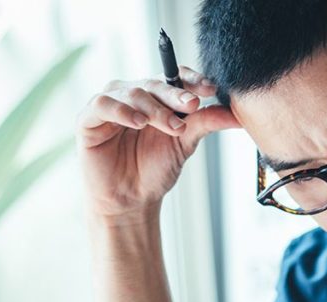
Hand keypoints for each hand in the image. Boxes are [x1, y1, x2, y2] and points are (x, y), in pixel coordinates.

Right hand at [76, 66, 240, 223]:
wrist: (132, 200)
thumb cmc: (155, 170)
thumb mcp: (185, 143)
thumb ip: (206, 123)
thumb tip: (237, 114)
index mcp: (156, 97)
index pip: (173, 76)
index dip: (191, 79)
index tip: (210, 89)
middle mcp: (132, 95)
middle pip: (155, 83)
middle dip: (175, 94)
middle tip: (192, 106)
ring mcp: (110, 105)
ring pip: (132, 92)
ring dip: (154, 108)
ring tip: (170, 126)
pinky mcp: (88, 119)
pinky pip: (102, 104)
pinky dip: (121, 110)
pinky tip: (138, 122)